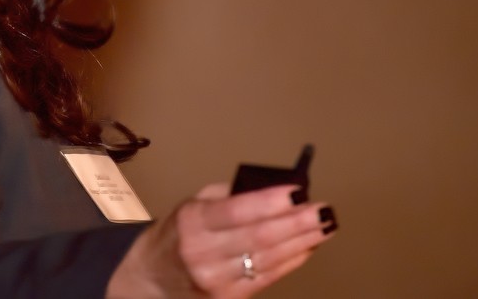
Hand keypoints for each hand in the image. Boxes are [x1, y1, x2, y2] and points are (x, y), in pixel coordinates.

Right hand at [106, 183, 336, 297]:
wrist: (153, 277)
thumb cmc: (178, 233)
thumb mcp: (193, 204)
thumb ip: (229, 196)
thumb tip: (273, 189)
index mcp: (193, 222)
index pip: (237, 211)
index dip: (270, 202)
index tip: (298, 192)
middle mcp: (203, 252)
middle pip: (259, 237)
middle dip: (296, 222)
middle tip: (322, 210)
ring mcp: (216, 280)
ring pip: (268, 259)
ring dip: (302, 242)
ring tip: (324, 226)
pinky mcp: (228, 298)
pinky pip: (268, 278)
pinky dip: (292, 261)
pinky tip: (308, 247)